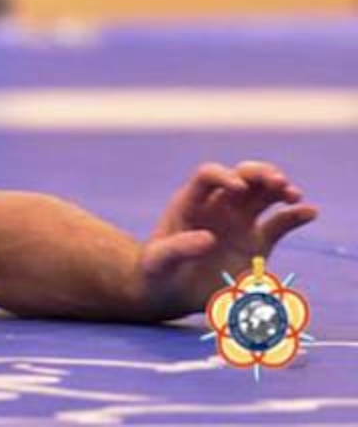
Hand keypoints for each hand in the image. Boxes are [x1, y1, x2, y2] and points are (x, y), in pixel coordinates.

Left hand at [139, 161, 316, 316]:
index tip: (238, 187)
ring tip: (293, 195)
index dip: (224, 176)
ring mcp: (239, 222)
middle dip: (260, 174)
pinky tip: (310, 212)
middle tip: (277, 183)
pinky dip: (295, 216)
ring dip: (280, 189)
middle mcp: (217, 206)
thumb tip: (208, 239)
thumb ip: (178, 248)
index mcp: (190, 203)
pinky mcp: (256, 242)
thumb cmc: (157, 272)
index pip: (208, 176)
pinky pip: (279, 224)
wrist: (171, 293)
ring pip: (264, 195)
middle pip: (242, 177)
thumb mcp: (159, 261)